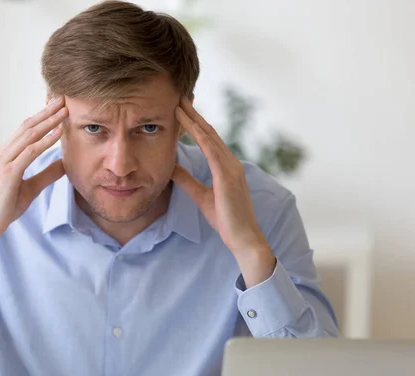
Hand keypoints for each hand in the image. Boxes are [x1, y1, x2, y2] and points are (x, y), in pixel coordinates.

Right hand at [0, 96, 68, 242]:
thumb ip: (46, 174)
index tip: (56, 107)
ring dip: (48, 121)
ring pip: (29, 135)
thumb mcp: (31, 188)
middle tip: (62, 98)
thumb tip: (64, 164)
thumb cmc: (4, 208)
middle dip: (46, 112)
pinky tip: (58, 132)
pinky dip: (44, 141)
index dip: (41, 117)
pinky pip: (29, 152)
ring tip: (64, 110)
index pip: (25, 130)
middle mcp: (1, 153)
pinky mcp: (8, 173)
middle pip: (27, 126)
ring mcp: (3, 161)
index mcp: (4, 155)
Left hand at [172, 97, 274, 286]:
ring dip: (194, 120)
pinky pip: (212, 151)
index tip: (180, 110)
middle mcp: (230, 162)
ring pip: (210, 137)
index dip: (194, 124)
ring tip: (179, 105)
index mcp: (225, 167)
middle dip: (193, 114)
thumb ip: (188, 180)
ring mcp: (231, 167)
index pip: (207, 140)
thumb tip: (172, 166)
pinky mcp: (228, 176)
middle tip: (179, 97)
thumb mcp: (200, 196)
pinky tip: (189, 125)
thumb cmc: (225, 220)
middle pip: (209, 133)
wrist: (243, 238)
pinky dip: (200, 136)